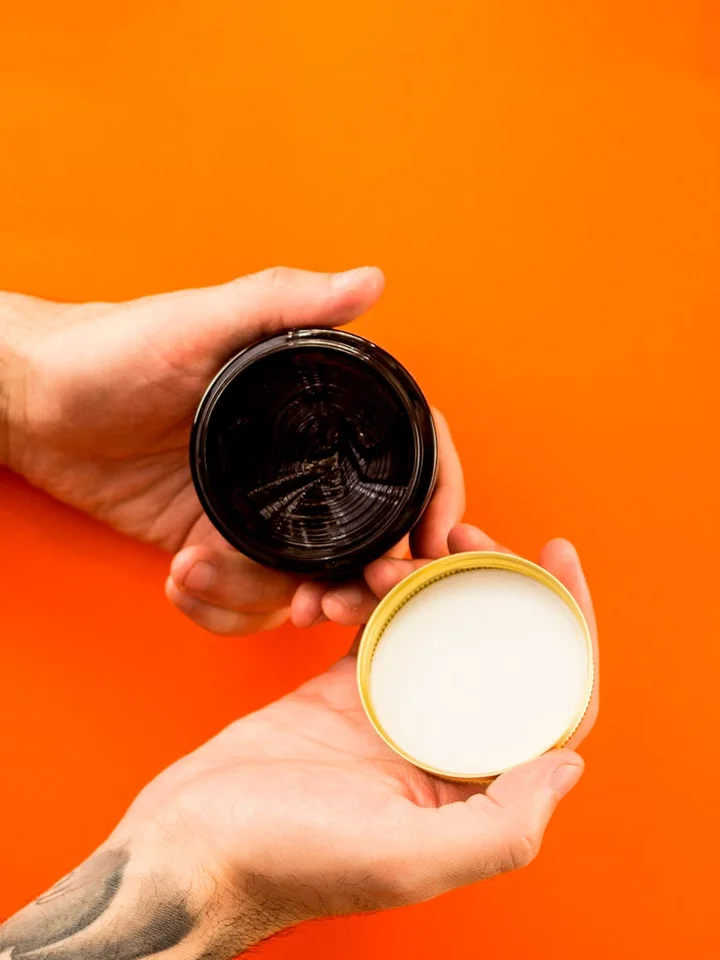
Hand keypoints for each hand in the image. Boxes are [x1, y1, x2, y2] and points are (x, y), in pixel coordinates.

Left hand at [0, 267, 463, 635]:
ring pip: (304, 578)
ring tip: (207, 574)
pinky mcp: (214, 545)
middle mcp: (295, 462)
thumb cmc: (111, 349)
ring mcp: (257, 510)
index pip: (400, 452)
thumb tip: (370, 281)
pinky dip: (220, 607)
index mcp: (310, 408)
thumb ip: (285, 302)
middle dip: (359, 579)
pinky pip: (244, 598)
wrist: (34, 403)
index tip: (434, 542)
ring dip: (267, 599)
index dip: (433, 496)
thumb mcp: (199, 321)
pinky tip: (182, 579)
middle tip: (325, 599)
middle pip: (365, 533)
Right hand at [0, 526, 597, 959]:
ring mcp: (392, 715)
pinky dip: (374, 594)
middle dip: (497, 583)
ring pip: (436, 630)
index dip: (570, 630)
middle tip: (470, 533)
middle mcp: (440, 749)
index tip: (557, 558)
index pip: (550, 703)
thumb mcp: (405, 859)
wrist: (190, 845)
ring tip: (409, 546)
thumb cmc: (286, 861)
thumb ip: (501, 827)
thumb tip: (571, 763)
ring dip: (433, 581)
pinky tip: (365, 570)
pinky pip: (377, 626)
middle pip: (495, 651)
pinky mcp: (343, 692)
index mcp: (470, 790)